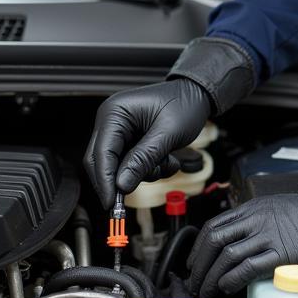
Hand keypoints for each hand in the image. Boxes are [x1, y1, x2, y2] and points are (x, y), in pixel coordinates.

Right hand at [84, 36, 256, 209]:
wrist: (197, 94)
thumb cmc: (184, 103)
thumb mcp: (168, 133)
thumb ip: (143, 159)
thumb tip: (122, 185)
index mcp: (115, 112)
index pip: (101, 153)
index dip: (105, 180)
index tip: (111, 202)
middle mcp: (112, 120)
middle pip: (102, 162)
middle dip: (122, 179)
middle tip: (132, 197)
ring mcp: (120, 131)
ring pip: (118, 167)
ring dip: (143, 172)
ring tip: (166, 161)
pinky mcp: (129, 140)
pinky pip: (130, 164)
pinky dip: (148, 168)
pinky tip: (166, 159)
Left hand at [186, 138, 297, 297]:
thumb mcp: (282, 209)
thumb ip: (262, 222)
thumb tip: (244, 244)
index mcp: (256, 208)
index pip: (215, 226)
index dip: (199, 249)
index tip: (196, 266)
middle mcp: (258, 218)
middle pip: (214, 241)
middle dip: (199, 267)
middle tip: (196, 285)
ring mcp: (270, 234)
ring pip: (226, 255)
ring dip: (211, 279)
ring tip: (208, 294)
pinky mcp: (283, 252)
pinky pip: (248, 266)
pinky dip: (232, 279)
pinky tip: (228, 288)